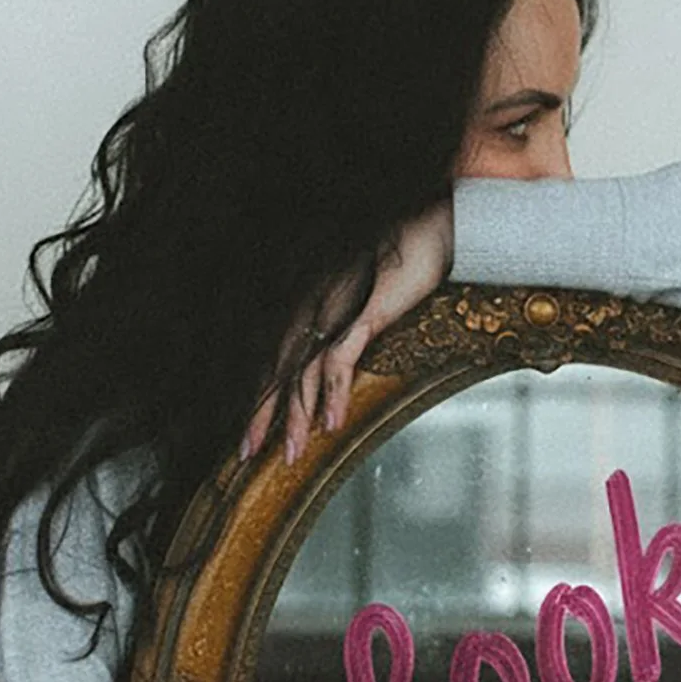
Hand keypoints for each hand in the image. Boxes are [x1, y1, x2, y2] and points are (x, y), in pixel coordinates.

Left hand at [241, 200, 454, 463]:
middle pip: (279, 372)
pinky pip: (342, 360)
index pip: (277, 361)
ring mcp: (338, 311)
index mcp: (311, 306)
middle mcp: (315, 308)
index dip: (260, 398)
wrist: (435, 227)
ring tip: (291, 453)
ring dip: (297, 417)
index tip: (250, 433)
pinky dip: (334, 393)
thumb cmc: (403, 262)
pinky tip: (332, 423)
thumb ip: (348, 330)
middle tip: (245, 453)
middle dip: (262, 416)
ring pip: (305, 374)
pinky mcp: (366, 314)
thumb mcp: (365, 301)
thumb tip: (339, 365)